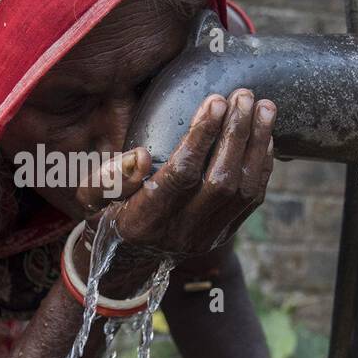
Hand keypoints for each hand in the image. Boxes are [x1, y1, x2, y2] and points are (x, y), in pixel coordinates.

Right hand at [73, 90, 275, 289]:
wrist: (128, 261)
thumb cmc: (105, 216)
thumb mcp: (91, 199)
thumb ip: (109, 178)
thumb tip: (141, 156)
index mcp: (145, 221)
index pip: (181, 175)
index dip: (200, 137)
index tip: (214, 102)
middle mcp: (181, 232)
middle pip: (220, 181)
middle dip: (236, 134)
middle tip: (243, 96)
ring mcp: (208, 235)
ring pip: (244, 189)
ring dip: (257, 144)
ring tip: (265, 107)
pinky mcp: (225, 232)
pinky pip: (253, 199)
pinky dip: (263, 164)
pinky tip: (266, 135)